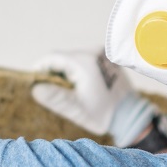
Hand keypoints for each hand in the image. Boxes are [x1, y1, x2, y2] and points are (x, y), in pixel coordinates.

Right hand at [31, 51, 157, 146]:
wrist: (131, 114)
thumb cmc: (104, 114)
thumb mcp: (76, 108)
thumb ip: (55, 97)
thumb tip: (34, 88)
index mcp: (84, 61)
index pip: (52, 58)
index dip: (40, 69)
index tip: (35, 83)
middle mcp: (93, 52)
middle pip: (63, 58)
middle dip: (54, 73)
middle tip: (54, 93)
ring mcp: (102, 54)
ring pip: (74, 60)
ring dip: (67, 72)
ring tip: (71, 92)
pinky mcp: (107, 59)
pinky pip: (86, 61)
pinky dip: (79, 71)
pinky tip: (84, 87)